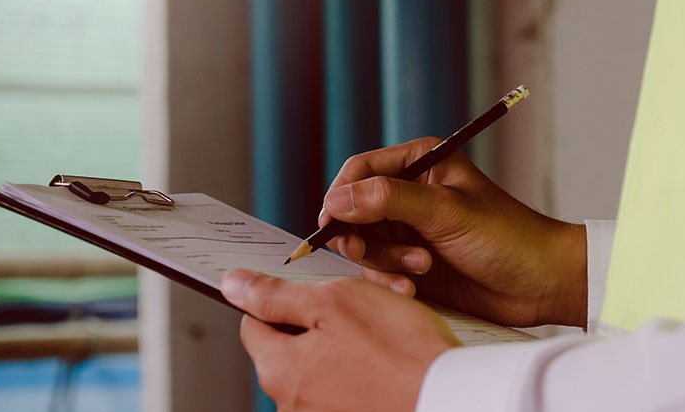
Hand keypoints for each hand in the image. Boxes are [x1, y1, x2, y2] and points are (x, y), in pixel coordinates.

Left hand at [221, 270, 458, 411]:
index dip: (280, 299)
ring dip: (342, 347)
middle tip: (358, 309)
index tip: (309, 290)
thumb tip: (233, 285)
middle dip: (317, 324)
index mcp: (278, 370)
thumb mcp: (335, 302)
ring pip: (319, 368)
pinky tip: (387, 362)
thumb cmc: (400, 351)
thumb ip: (276, 296)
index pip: (253, 324)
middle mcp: (291, 405)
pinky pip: (344, 389)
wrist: (451, 398)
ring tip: (382, 337)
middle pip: (288, 349)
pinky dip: (360, 372)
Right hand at [320, 137, 586, 327]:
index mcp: (420, 164)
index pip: (361, 170)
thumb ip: (389, 200)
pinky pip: (379, 271)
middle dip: (360, 236)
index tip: (329, 224)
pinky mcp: (411, 264)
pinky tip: (414, 289)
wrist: (539, 284)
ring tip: (421, 268)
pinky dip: (391, 281)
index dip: (340, 196)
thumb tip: (337, 199)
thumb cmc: (506, 237)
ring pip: (364, 245)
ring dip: (384, 262)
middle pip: (354, 210)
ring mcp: (409, 231)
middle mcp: (410, 194)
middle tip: (366, 254)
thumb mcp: (446, 212)